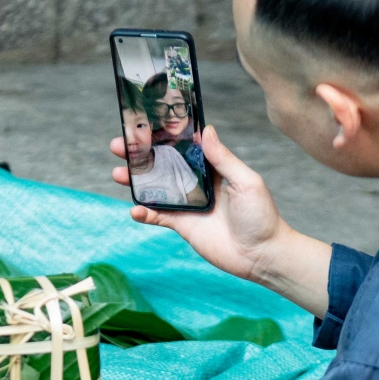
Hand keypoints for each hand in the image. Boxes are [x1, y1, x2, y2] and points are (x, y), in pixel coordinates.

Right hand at [112, 125, 332, 314]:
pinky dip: (144, 212)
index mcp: (212, 167)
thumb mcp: (246, 181)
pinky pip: (158, 217)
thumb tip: (206, 130)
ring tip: (117, 173)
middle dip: (140, 155)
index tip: (143, 125)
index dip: (163, 136)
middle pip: (163, 165)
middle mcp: (196, 183)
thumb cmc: (261, 215)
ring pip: (155, 189)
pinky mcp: (182, 225)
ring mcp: (188, 204)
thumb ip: (223, 158)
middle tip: (119, 146)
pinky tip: (133, 209)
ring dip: (135, 181)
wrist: (261, 254)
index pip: (183, 146)